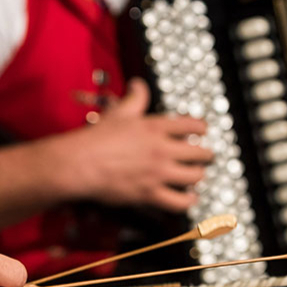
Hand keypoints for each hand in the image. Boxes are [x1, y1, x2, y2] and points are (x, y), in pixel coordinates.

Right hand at [60, 78, 212, 211]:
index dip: (202, 128)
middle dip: (206, 154)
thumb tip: (138, 84)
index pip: (193, 125)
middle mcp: (162, 149)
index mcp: (156, 127)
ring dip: (199, 176)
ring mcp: (158, 173)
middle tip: (205, 156)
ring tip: (197, 175)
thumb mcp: (119, 112)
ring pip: (196, 176)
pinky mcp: (150, 193)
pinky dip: (189, 200)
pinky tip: (189, 198)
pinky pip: (180, 201)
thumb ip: (134, 98)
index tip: (203, 131)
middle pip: (201, 153)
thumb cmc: (96, 138)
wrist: (80, 164)